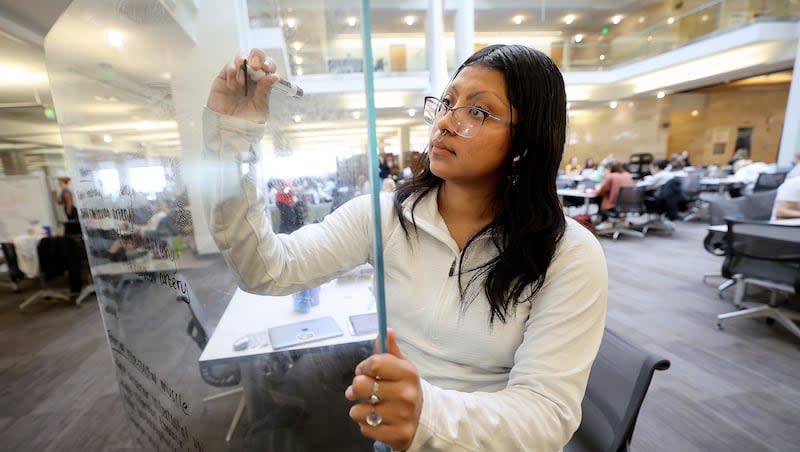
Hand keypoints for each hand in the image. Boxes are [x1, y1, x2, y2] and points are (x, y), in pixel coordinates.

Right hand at [206, 48, 279, 123]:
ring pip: (241, 57)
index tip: (267, 68)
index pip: (268, 66)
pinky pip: (229, 66)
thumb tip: (274, 76)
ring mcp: (237, 75)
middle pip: (255, 56)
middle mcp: (251, 76)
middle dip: (256, 57)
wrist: (228, 126)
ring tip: (242, 82)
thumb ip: (265, 91)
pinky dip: (231, 72)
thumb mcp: (260, 107)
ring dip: (243, 66)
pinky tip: (232, 86)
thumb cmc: (246, 120)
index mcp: (263, 82)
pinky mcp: (224, 77)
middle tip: (255, 66)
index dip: (268, 63)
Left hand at [345, 328, 421, 450]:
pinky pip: (365, 429)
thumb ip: (389, 350)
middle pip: (361, 386)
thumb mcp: (402, 367)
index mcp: (408, 373)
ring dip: (360, 410)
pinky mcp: (396, 435)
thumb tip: (385, 331)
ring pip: (358, 410)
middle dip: (355, 388)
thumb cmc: (406, 389)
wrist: (424, 419)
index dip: (363, 367)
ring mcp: (401, 416)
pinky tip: (379, 421)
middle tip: (361, 391)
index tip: (363, 371)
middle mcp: (406, 394)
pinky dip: (367, 425)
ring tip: (372, 408)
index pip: (374, 363)